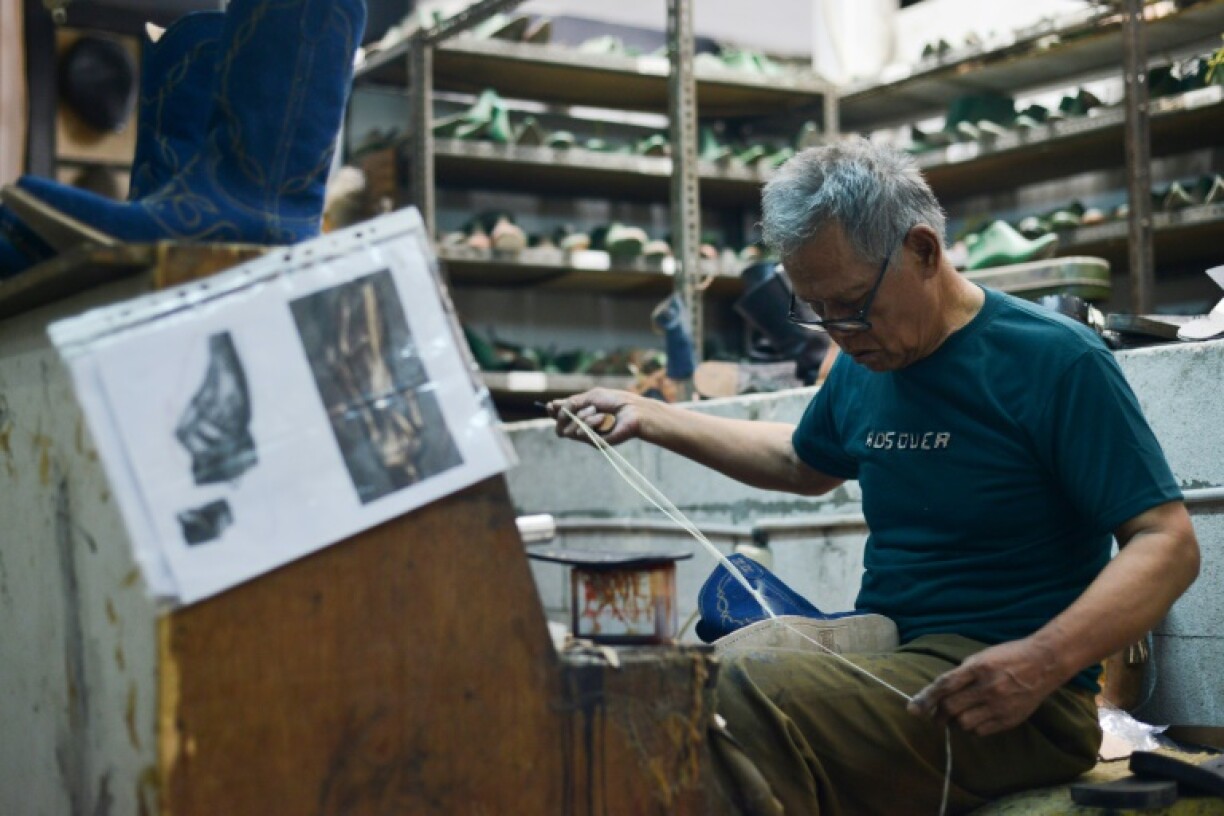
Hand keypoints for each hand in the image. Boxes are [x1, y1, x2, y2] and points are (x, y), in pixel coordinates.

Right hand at [546, 388, 645, 445]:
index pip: (560, 416)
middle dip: (567, 414)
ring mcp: (589, 436)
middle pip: (560, 426)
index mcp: (581, 413)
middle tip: (583, 407)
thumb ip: (571, 403)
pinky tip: (603, 419)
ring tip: (598, 412)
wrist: (632, 411)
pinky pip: (582, 434)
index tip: (550, 406)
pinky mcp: (595, 443)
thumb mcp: (590, 397)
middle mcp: (583, 426)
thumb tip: (552, 405)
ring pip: (570, 431)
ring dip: (583, 417)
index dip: (553, 412)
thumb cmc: (615, 401)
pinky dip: (591, 423)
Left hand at [906, 638, 1065, 735]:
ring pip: (964, 723)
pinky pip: (981, 731)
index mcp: (978, 667)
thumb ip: (961, 674)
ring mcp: (1000, 705)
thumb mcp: (981, 657)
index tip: (912, 710)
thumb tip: (938, 693)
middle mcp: (988, 687)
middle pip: (951, 708)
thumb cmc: (1008, 656)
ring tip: (956, 717)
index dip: (925, 699)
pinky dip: (971, 728)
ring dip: (954, 723)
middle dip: (937, 715)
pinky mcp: (1010, 719)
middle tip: (934, 717)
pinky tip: (973, 720)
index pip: (944, 686)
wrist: (1044, 663)